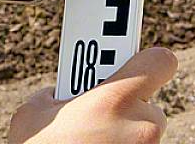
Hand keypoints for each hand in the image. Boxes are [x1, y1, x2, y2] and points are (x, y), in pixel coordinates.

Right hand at [8, 48, 176, 143]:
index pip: (161, 61)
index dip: (148, 59)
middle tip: (99, 113)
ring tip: (92, 140)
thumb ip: (57, 93)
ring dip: (125, 134)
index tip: (135, 59)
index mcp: (116, 101)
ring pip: (145, 133)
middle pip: (149, 102)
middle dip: (126, 105)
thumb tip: (62, 92)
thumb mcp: (33, 114)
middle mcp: (141, 128)